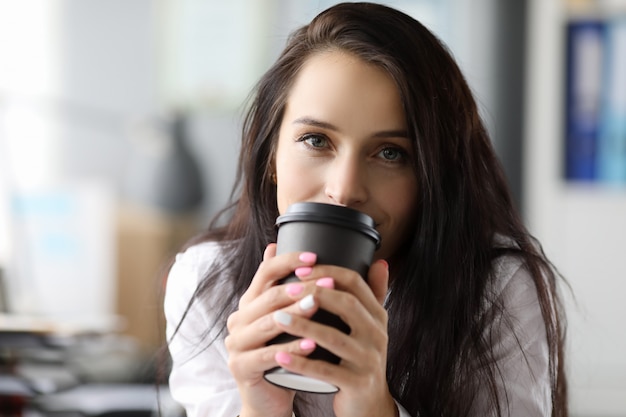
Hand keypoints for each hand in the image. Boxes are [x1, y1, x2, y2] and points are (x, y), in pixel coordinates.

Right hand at [224, 244, 319, 416]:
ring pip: (268, 323)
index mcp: (251, 302)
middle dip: (300, 287)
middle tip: (327, 282)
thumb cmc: (282, 352)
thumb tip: (276, 244)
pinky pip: (267, 354)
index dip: (288, 261)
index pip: (266, 272)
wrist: (269, 396)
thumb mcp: (286, 317)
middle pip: (269, 296)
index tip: (314, 256)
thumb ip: (285, 285)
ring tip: (318, 306)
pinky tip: (311, 344)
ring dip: (295, 314)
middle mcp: (239, 318)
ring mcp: (236, 343)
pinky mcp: (240, 366)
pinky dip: (291, 349)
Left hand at [270, 259, 398, 416]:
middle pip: (347, 304)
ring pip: (334, 338)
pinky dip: (302, 362)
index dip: (328, 272)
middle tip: (287, 289)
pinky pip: (326, 371)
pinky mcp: (358, 383)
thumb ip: (372, 294)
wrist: (369, 405)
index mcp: (377, 316)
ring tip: (276, 319)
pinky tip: (280, 356)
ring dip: (303, 326)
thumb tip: (379, 261)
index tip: (300, 268)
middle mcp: (378, 335)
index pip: (355, 283)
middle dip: (315, 293)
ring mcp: (369, 360)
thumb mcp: (370, 326)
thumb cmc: (360, 358)